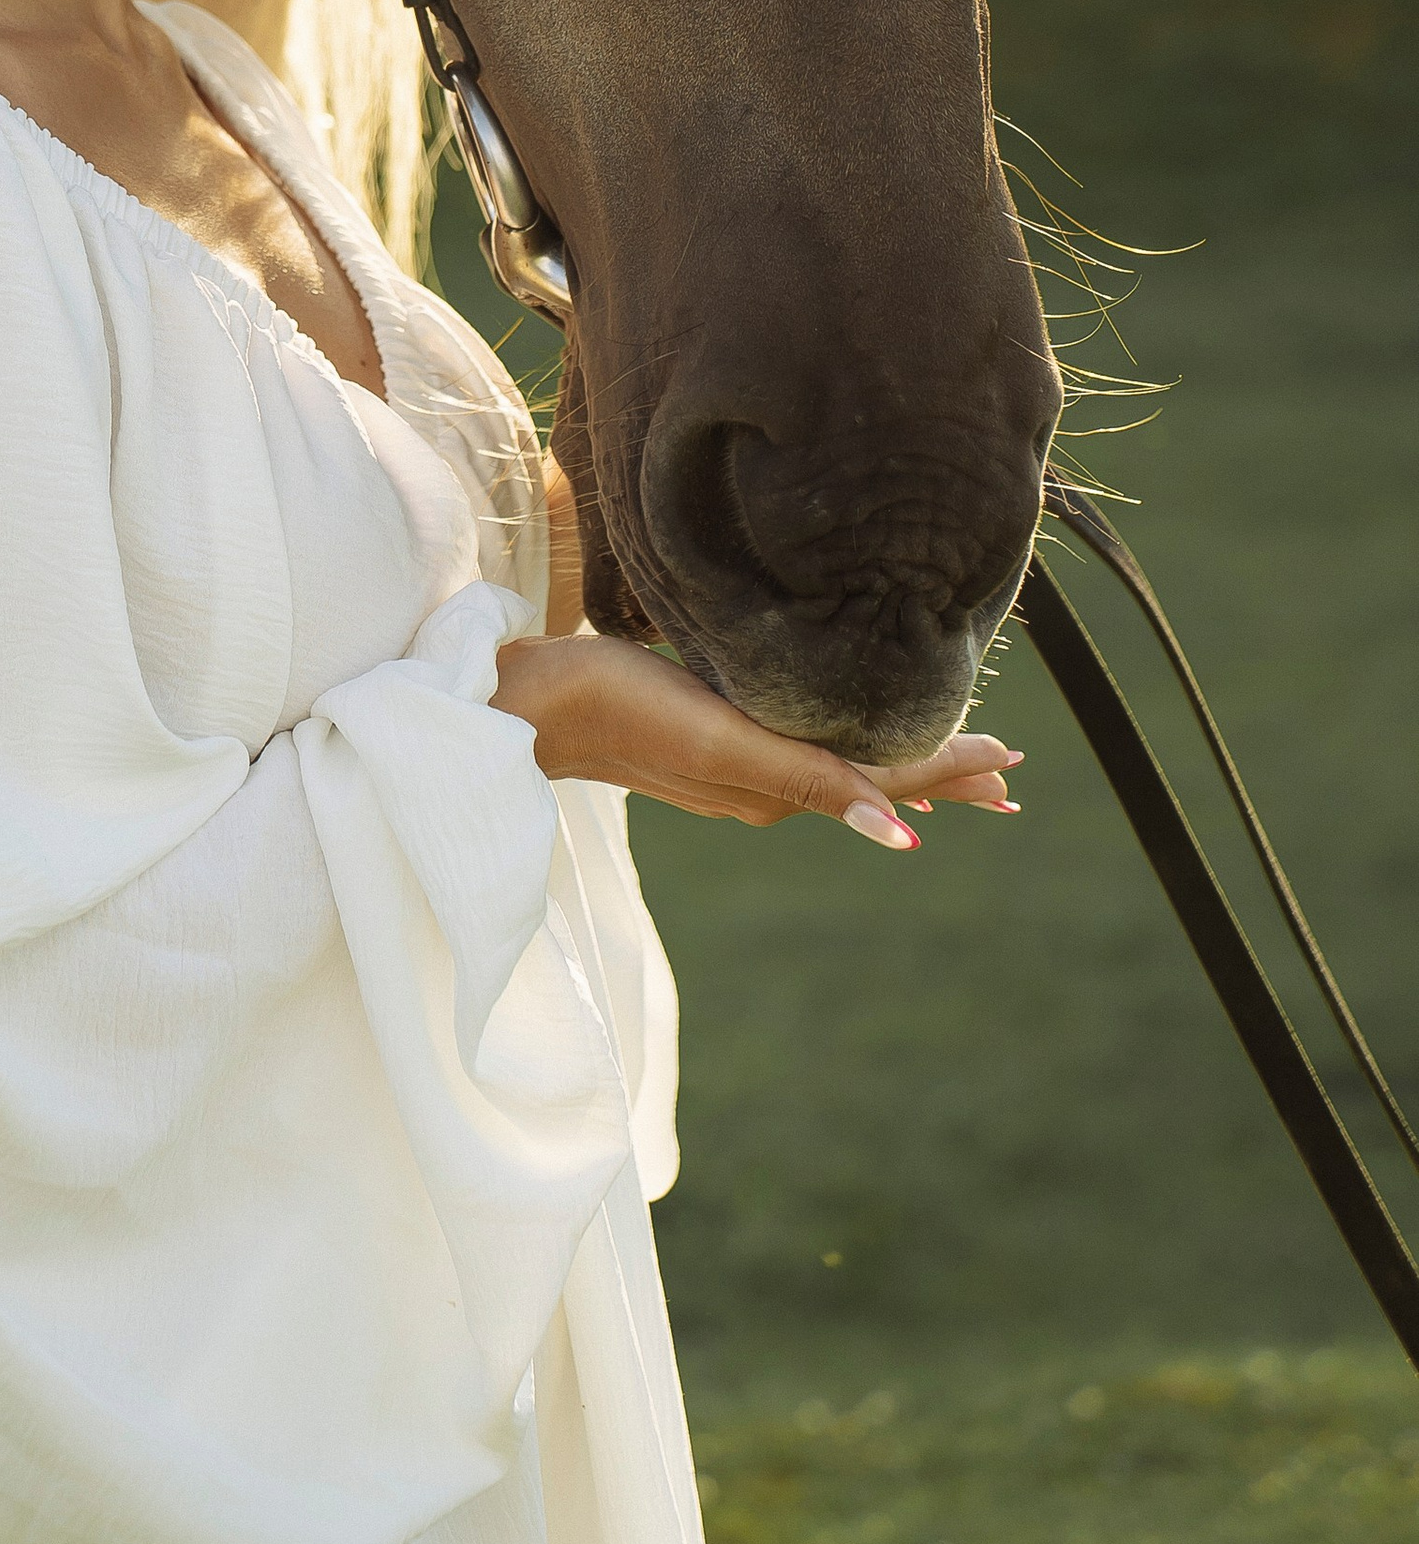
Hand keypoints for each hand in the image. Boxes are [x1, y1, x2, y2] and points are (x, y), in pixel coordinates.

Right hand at [490, 629, 1020, 849]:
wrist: (531, 706)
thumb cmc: (624, 709)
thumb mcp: (725, 742)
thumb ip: (812, 782)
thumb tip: (905, 837)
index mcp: (780, 788)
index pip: (889, 779)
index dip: (952, 767)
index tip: (1012, 761)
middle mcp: (767, 789)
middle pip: (875, 780)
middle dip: (942, 777)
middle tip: (1006, 780)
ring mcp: (736, 771)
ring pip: (842, 767)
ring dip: (897, 763)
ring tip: (947, 769)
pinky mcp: (708, 745)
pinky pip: (801, 754)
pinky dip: (845, 750)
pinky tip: (844, 744)